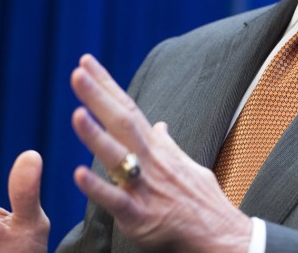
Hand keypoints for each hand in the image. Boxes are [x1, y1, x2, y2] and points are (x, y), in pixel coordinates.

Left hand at [70, 54, 251, 252]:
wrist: (220, 236)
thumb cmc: (202, 202)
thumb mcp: (187, 165)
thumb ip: (168, 145)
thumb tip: (159, 126)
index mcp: (157, 148)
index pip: (128, 109)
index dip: (107, 85)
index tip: (86, 62)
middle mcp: (151, 161)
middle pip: (122, 122)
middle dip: (99, 96)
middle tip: (78, 72)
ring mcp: (146, 187)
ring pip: (118, 157)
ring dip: (96, 135)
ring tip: (76, 113)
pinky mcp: (141, 216)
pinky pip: (116, 200)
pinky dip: (97, 187)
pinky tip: (78, 174)